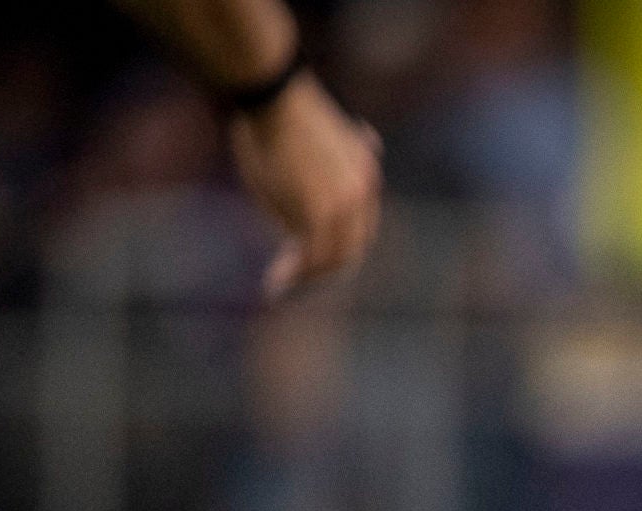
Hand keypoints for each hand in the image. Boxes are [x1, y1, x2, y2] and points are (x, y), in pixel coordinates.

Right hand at [228, 74, 382, 296]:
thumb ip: (326, 167)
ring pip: (333, 257)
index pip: (361, 224)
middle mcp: (364, 192)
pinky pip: (311, 256)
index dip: (339, 245)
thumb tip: (342, 172)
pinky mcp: (321, 213)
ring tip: (281, 286)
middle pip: (352, 247)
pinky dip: (293, 274)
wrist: (274, 94)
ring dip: (307, 276)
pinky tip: (274, 283)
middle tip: (297, 280)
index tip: (313, 257)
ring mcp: (345, 205)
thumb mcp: (313, 139)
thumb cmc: (277, 109)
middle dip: (325, 269)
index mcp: (367, 170)